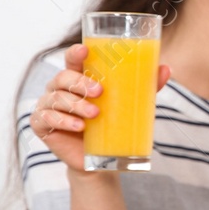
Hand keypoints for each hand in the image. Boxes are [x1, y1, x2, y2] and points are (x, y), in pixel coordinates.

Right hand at [32, 43, 171, 172]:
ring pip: (56, 98)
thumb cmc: (112, 123)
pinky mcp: (42, 124)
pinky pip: (45, 118)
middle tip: (100, 92)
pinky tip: (78, 126)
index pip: (72, 59)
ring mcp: (48, 105)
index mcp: (78, 78)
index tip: (85, 50)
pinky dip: (62, 120)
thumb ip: (145, 86)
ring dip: (75, 104)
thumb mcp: (129, 103)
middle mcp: (60, 88)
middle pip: (62, 77)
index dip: (75, 53)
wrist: (102, 158)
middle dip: (80, 83)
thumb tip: (166, 69)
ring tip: (94, 114)